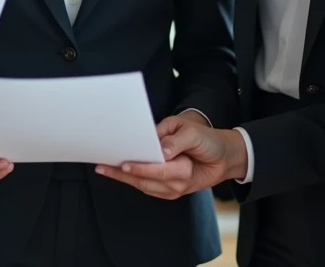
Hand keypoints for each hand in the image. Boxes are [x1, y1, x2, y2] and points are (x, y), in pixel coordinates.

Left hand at [95, 114, 245, 199]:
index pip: (158, 171)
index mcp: (184, 170)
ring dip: (123, 178)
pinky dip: (132, 180)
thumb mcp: (194, 133)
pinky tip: (119, 172)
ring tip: (104, 168)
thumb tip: (159, 149)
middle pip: (145, 181)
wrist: (223, 157)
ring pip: (143, 186)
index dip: (139, 168)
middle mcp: (177, 184)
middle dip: (122, 175)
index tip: (122, 163)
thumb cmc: (208, 142)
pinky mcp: (168, 190)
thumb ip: (176, 141)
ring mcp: (172, 190)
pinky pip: (147, 187)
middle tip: (102, 166)